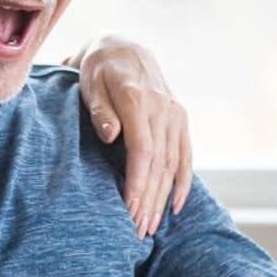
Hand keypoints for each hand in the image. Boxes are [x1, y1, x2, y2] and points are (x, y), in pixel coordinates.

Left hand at [68, 33, 191, 239]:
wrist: (124, 46)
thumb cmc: (99, 69)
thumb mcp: (90, 83)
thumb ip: (100, 110)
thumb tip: (110, 135)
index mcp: (138, 99)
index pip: (142, 150)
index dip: (136, 182)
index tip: (128, 209)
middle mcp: (162, 107)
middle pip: (159, 163)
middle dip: (149, 199)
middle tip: (137, 230)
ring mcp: (175, 113)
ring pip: (173, 163)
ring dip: (163, 198)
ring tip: (150, 226)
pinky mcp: (180, 118)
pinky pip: (186, 155)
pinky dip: (183, 182)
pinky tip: (176, 207)